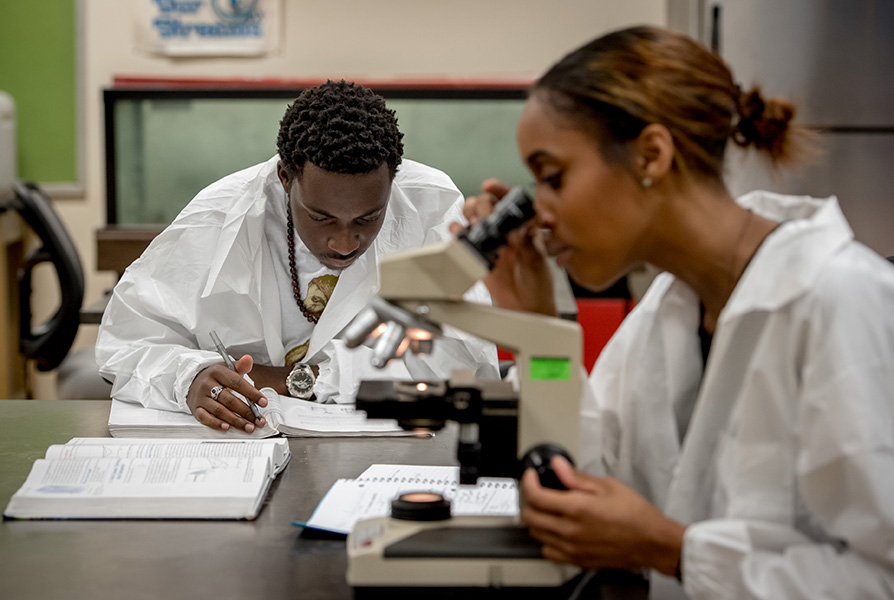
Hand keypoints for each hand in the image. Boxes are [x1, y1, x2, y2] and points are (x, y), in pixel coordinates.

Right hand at [186, 355, 268, 431]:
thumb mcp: (227, 368)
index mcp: (217, 372)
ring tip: (248, 426)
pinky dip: (216, 424)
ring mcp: (201, 398)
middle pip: (229, 400)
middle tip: (258, 420)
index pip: (237, 383)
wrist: (194, 380)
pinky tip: (227, 427)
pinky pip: (205, 418)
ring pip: (219, 411)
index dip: (251, 393)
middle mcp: (207, 385)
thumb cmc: (215, 376)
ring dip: (236, 421)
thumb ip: (240, 366)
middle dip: (246, 411)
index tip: (263, 402)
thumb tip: (248, 359)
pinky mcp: (196, 409)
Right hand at [450, 179, 556, 314]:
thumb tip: (519, 228)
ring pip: (473, 218)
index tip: (490, 186)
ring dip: (469, 214)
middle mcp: (507, 233)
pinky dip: (458, 232)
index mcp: (524, 228)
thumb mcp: (537, 263)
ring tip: (472, 222)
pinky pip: (465, 239)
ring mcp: (492, 244)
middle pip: (487, 205)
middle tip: (483, 217)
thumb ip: (528, 245)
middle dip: (482, 205)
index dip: (500, 190)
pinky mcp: (479, 257)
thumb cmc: (539, 288)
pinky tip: (460, 231)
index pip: (511, 201)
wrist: (528, 312)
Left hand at [520, 456, 684, 575]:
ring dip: (536, 521)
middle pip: (531, 517)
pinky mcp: (578, 561)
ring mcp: (573, 549)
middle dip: (529, 501)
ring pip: (537, 535)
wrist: (652, 542)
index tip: (531, 477)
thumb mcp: (607, 486)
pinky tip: (556, 532)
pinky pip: (549, 553)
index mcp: (577, 509)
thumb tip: (559, 466)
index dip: (529, 482)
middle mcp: (570, 531)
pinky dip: (547, 541)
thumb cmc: (636, 515)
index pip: (536, 496)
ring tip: (546, 510)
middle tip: (537, 491)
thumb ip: (577, 477)